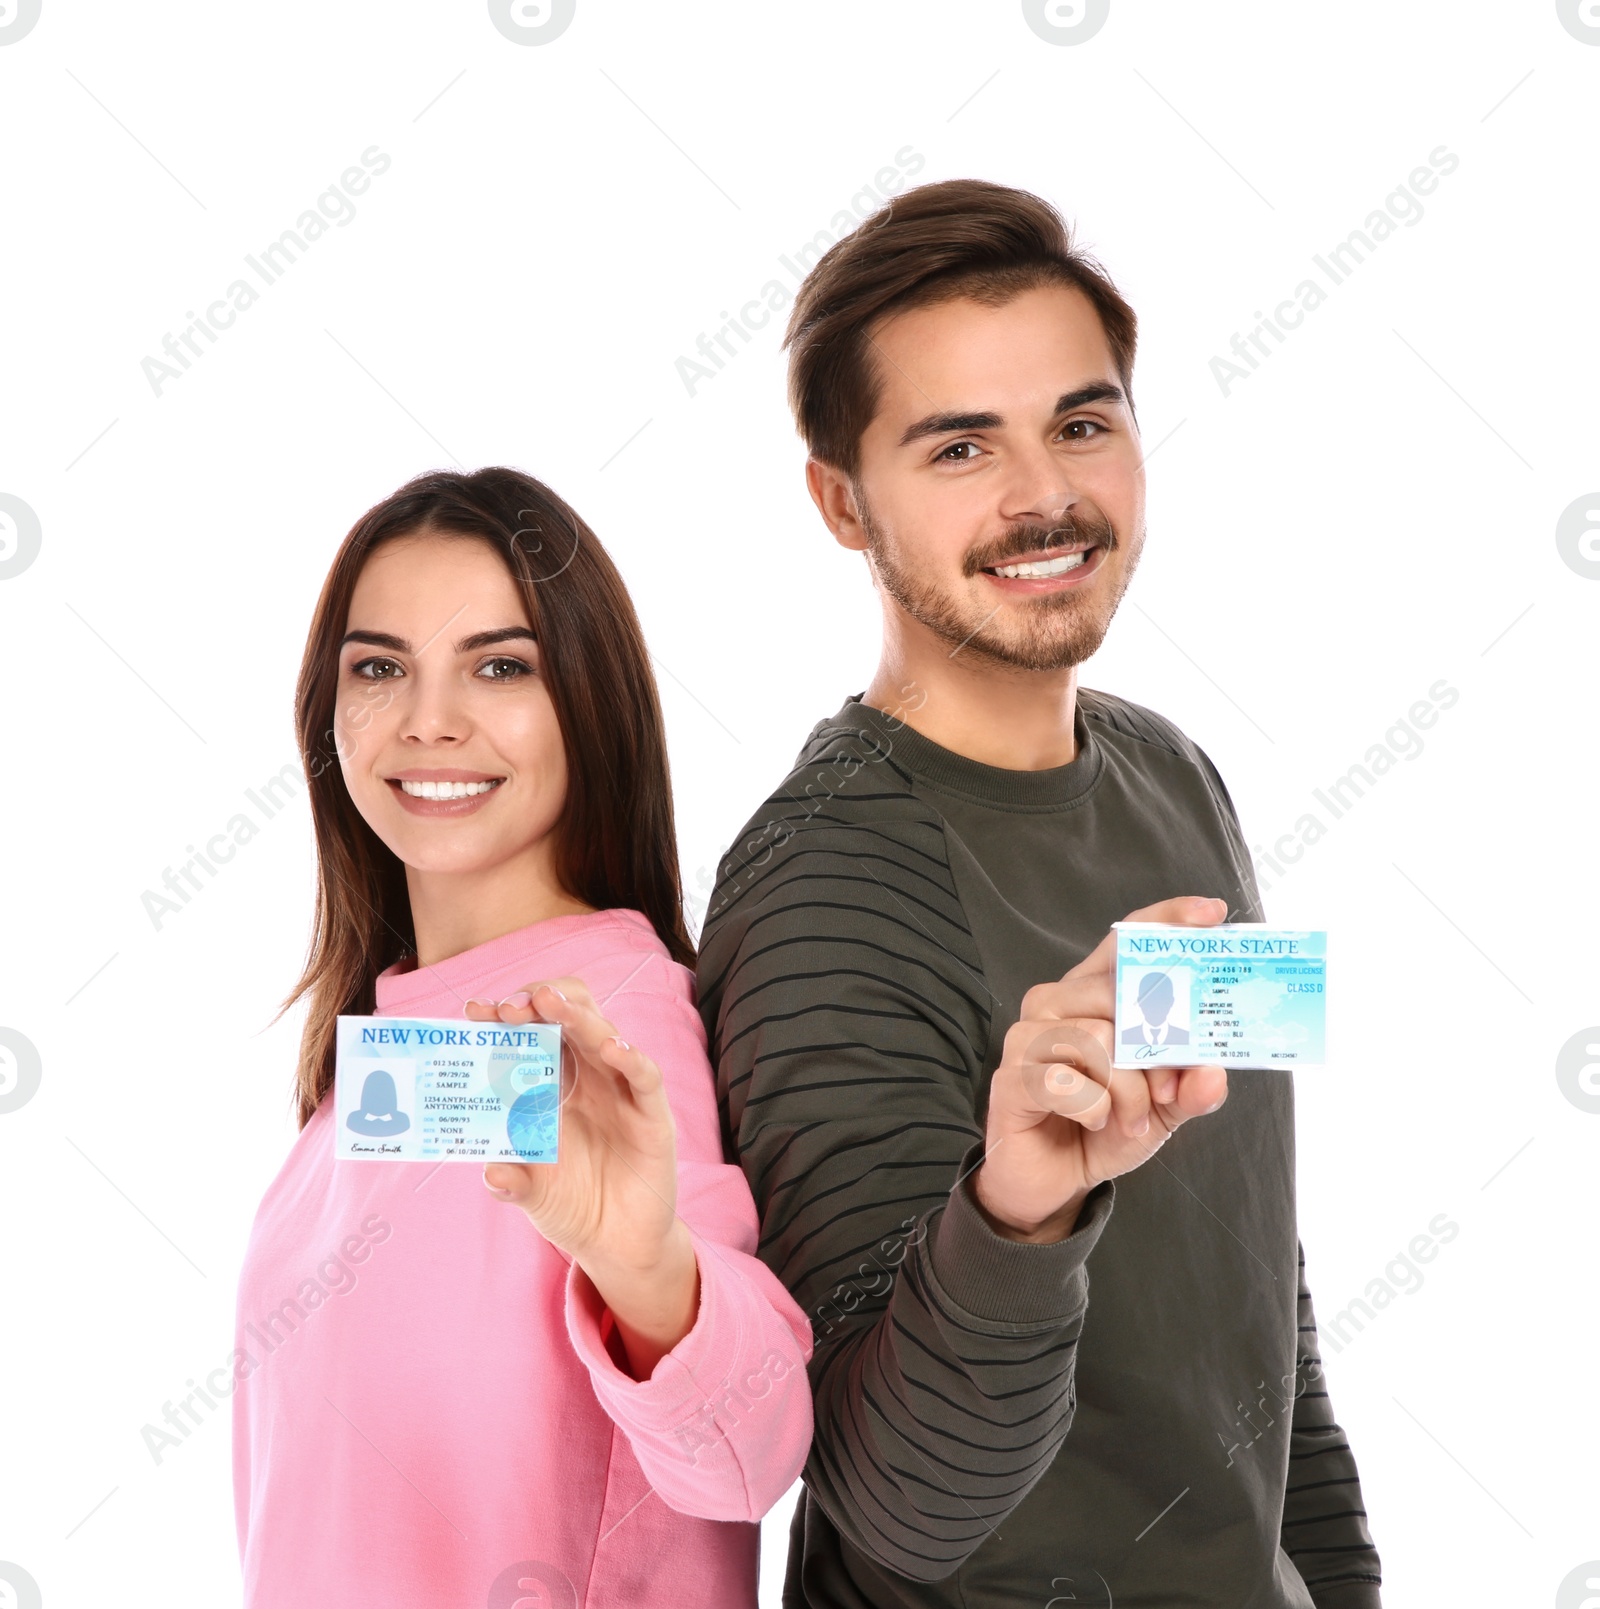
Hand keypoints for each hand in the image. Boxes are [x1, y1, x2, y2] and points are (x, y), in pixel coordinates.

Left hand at [465, 977, 698, 1377]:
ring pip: (603, 1035)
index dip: (507, 1016)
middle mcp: (587, 1077)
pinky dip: (630, 1057)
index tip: (476, 1011)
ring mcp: (620, 1091)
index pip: (532, 1032)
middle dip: (538, 1001)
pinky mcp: (652, 1114)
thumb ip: (512, 1180)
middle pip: (568, 1018)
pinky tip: (611, 1047)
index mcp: (553, 1084)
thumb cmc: (571, 1205)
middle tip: (509, 1006)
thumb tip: (492, 1171)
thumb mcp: (532, 1192)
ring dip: (577, 1015)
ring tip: (549, 1002)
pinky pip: (644, 1076)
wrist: (616, 1245)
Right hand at [974, 897, 1229, 1242]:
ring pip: (1095, 1039)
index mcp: (1092, 995)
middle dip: (1158, 1046)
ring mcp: (1027, 1036)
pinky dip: (1095, 1110)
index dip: (1165, 921)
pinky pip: (1066, 1082)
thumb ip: (1189, 1088)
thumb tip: (1214, 1073)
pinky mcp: (1011, 1075)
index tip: (1210, 914)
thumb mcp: (1161, 1109)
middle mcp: (1056, 1002)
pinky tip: (1094, 1122)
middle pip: (1117, 992)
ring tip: (1131, 1118)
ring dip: (1128, 1091)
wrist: (1052, 1181)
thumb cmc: (1103, 1127)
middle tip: (1169, 1088)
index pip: (1125, 941)